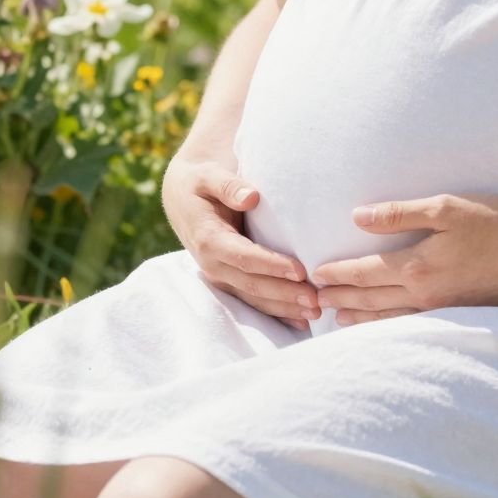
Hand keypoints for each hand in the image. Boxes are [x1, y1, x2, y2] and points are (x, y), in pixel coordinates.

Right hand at [161, 154, 319, 330]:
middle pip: (252, 284)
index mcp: (209, 239)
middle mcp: (213, 264)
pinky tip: (300, 322)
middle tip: (316, 300)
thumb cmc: (200, 184)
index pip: (244, 257)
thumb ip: (228, 185)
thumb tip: (251, 196)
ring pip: (254, 297)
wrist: (182, 198)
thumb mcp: (208, 176)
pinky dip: (276, 313)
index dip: (271, 265)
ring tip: (315, 313)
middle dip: (284, 294)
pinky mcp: (229, 280)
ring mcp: (220, 276)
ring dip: (284, 308)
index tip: (300, 270)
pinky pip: (253, 301)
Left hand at [310, 192, 497, 324]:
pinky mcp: (457, 314)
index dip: (337, 274)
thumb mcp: (447, 206)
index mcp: (418, 266)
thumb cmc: (497, 222)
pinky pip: (412, 324)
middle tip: (313, 300)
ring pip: (389, 318)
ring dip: (359, 317)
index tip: (315, 273)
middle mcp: (425, 294)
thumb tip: (359, 216)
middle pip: (371, 300)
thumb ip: (401, 212)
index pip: (365, 273)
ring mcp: (442, 309)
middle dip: (340, 299)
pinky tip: (383, 323)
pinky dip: (388, 325)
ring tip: (337, 317)